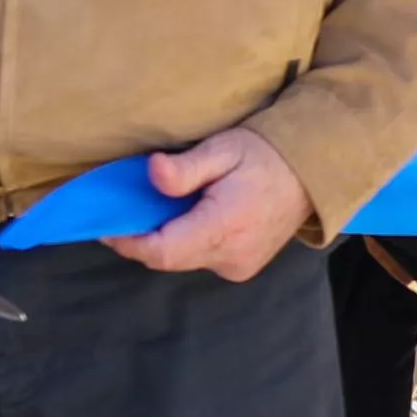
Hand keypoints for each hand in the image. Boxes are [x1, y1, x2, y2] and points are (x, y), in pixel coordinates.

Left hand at [108, 126, 312, 278]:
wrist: (310, 175)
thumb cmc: (264, 156)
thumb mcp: (224, 149)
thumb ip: (186, 168)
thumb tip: (152, 173)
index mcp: (225, 227)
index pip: (162, 252)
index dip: (128, 242)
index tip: (106, 224)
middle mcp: (231, 256)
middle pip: (167, 258)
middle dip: (141, 238)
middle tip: (125, 209)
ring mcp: (238, 267)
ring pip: (182, 259)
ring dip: (164, 238)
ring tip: (158, 208)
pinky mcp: (241, 268)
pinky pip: (200, 259)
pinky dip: (185, 241)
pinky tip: (186, 217)